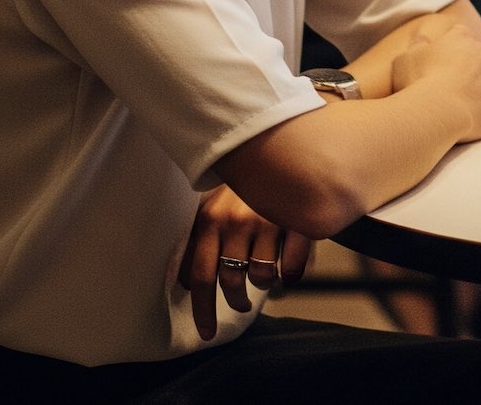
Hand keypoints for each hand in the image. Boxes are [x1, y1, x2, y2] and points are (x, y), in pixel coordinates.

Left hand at [178, 184, 311, 341]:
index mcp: (210, 218)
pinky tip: (289, 269)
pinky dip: (291, 275)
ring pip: (262, 277)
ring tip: (266, 275)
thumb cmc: (243, 188)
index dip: (203, 310)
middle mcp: (237, 219)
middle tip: (242, 304)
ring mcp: (269, 219)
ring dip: (264, 283)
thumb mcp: (215, 206)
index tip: (207, 332)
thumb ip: (198, 240)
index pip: (200, 277)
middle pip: (230, 281)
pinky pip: (292, 268)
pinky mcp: (298, 221)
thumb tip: (182, 281)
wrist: (283, 149)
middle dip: (236, 301)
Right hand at [390, 20, 480, 143]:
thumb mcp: (405, 58)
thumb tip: (420, 37)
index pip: (459, 35)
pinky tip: (475, 117)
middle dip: (472, 68)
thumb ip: (416, 45)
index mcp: (460, 37)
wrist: (438, 111)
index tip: (442, 64)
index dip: (451, 50)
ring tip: (469, 101)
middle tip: (454, 86)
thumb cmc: (419, 83)